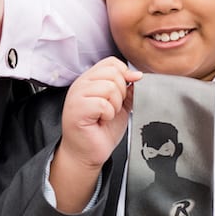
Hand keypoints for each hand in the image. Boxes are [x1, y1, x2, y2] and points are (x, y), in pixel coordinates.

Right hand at [49, 58, 140, 212]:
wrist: (87, 153)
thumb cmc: (101, 130)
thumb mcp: (120, 105)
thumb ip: (128, 89)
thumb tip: (138, 75)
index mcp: (90, 80)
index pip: (111, 62)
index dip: (124, 74)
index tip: (126, 91)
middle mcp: (81, 84)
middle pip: (112, 73)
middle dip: (121, 93)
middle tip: (112, 109)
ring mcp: (76, 96)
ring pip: (109, 87)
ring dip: (114, 106)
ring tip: (106, 115)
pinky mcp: (76, 109)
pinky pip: (103, 104)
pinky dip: (108, 115)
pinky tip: (100, 121)